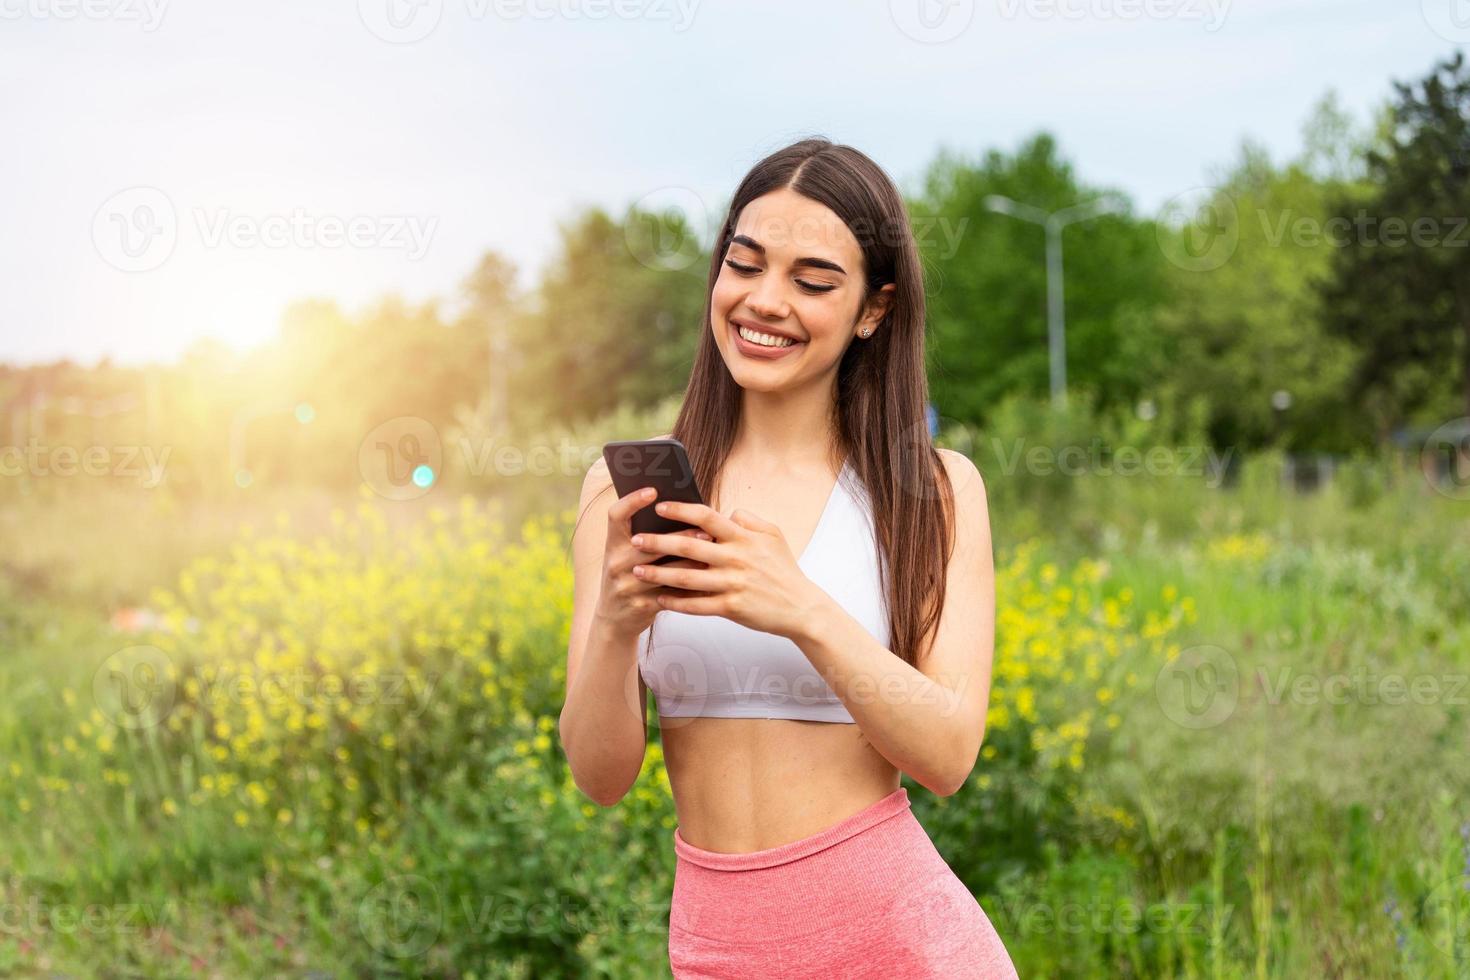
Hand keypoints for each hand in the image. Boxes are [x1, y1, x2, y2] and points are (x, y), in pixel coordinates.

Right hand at [595, 486, 711, 639]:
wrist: (613, 620)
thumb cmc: (628, 577)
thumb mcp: (626, 555)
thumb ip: (645, 535)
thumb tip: (681, 510)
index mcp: (613, 544)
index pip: (616, 515)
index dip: (632, 500)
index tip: (652, 490)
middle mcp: (616, 562)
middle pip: (648, 543)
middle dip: (679, 535)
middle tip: (704, 529)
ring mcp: (627, 585)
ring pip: (665, 571)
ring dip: (691, 562)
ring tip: (713, 553)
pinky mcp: (641, 605)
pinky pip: (671, 594)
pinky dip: (691, 587)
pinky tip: (709, 580)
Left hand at [627, 500, 829, 640]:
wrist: (801, 607)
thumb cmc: (784, 569)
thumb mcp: (773, 535)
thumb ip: (749, 520)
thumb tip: (727, 512)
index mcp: (743, 538)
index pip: (707, 517)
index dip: (681, 511)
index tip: (659, 507)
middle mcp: (736, 558)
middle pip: (689, 547)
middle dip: (658, 542)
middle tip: (635, 539)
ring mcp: (733, 584)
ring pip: (687, 578)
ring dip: (658, 574)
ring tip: (636, 571)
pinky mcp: (731, 607)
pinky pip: (697, 605)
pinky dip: (675, 602)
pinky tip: (659, 599)